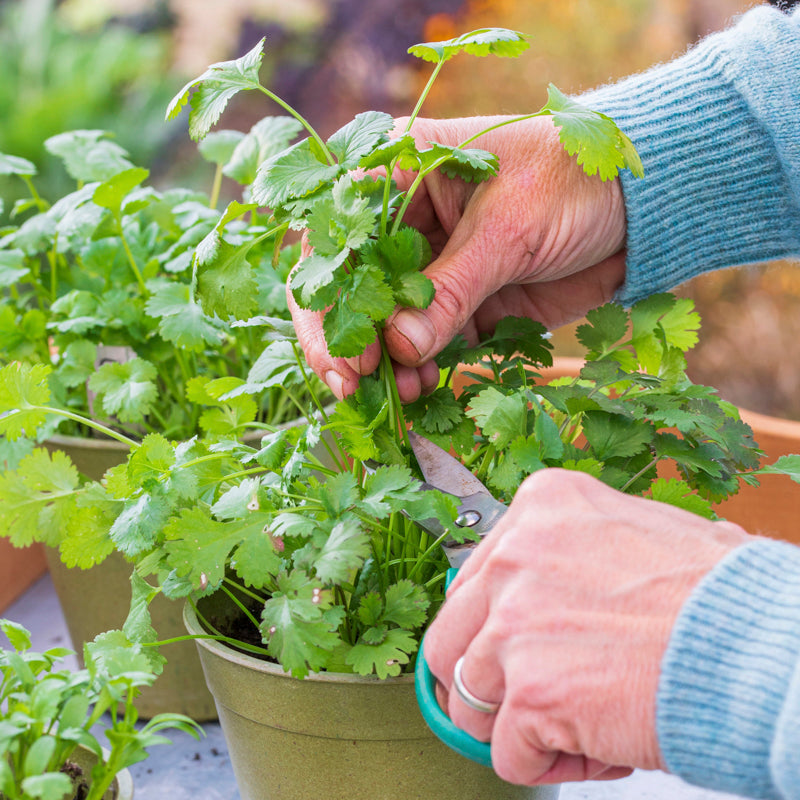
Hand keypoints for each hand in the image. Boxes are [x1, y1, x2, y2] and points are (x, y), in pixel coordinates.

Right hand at [290, 114, 626, 399]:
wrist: (642, 206)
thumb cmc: (574, 181)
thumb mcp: (508, 229)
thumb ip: (451, 289)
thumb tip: (399, 349)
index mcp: (400, 174)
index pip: (336, 239)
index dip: (327, 300)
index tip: (346, 352)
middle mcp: (405, 221)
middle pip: (350, 288)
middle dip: (349, 339)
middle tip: (356, 384)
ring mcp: (433, 266)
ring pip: (386, 322)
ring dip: (386, 362)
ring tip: (405, 391)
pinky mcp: (463, 302)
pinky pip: (428, 342)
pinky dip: (421, 368)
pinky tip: (424, 387)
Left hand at [423, 469, 752, 784]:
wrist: (759, 644)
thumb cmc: (714, 594)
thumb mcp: (629, 531)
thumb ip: (564, 553)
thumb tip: (521, 595)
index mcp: (541, 507)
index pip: (473, 581)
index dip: (493, 628)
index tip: (518, 651)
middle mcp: (515, 557)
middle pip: (450, 639)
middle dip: (485, 679)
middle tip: (526, 697)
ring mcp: (516, 623)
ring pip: (468, 699)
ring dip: (516, 724)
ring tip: (574, 725)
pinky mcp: (532, 691)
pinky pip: (506, 752)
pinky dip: (543, 763)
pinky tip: (592, 750)